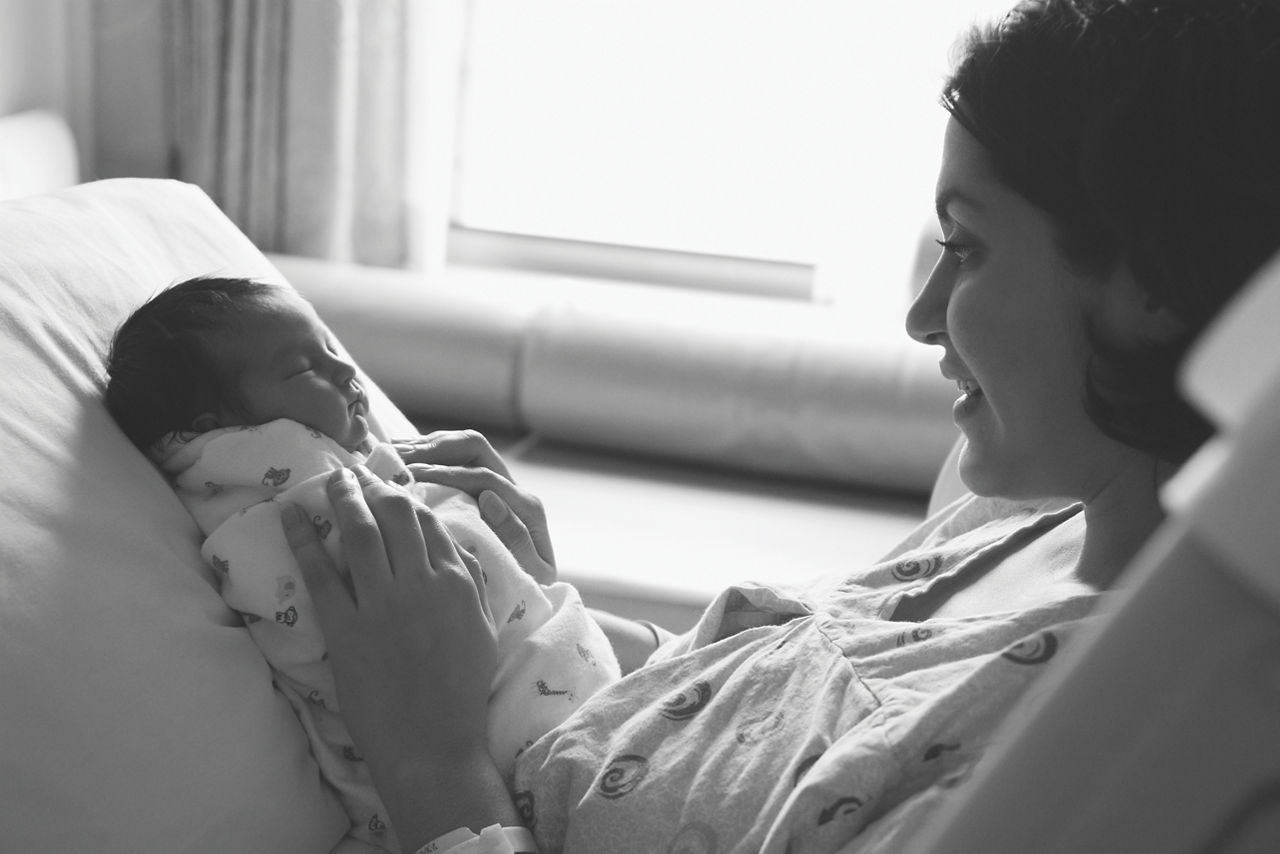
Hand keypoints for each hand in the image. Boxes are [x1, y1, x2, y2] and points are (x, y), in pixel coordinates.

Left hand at [280, 465, 496, 775]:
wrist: (432, 746)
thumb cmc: (461, 695)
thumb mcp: (482, 632)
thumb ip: (472, 586)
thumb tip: (458, 549)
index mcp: (456, 584)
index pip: (430, 522)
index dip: (406, 497)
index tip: (390, 486)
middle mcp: (421, 584)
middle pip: (395, 516)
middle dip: (375, 487)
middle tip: (357, 473)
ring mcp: (382, 605)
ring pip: (361, 533)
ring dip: (344, 498)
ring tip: (332, 478)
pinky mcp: (346, 629)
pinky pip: (321, 573)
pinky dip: (303, 538)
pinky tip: (289, 512)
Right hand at [394, 430, 557, 584]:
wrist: (529, 592)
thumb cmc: (526, 586)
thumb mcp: (531, 571)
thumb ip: (516, 536)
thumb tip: (489, 499)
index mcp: (525, 505)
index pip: (483, 477)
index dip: (447, 475)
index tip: (414, 478)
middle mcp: (509, 487)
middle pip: (472, 447)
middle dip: (434, 449)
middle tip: (399, 460)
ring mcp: (490, 483)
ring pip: (457, 447)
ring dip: (424, 447)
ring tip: (390, 454)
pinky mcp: (472, 487)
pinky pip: (447, 458)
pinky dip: (421, 455)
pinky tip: (395, 462)